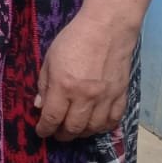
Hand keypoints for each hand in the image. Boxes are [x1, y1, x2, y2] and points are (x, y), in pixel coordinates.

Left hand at [34, 10, 135, 140]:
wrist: (108, 27)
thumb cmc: (74, 39)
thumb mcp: (50, 58)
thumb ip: (44, 84)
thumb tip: (40, 106)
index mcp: (64, 86)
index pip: (52, 118)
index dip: (44, 129)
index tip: (41, 132)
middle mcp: (85, 97)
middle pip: (72, 128)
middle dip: (61, 135)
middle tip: (56, 133)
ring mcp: (105, 98)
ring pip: (93, 129)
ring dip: (81, 134)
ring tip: (74, 130)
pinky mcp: (121, 95)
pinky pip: (112, 121)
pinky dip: (102, 127)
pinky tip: (95, 125)